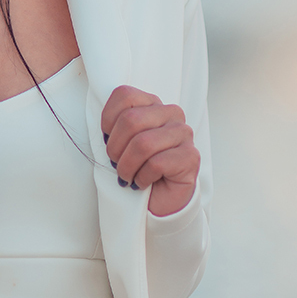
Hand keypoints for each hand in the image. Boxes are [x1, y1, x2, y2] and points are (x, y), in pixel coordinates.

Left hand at [101, 86, 199, 216]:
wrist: (158, 201)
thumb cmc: (136, 168)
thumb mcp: (119, 142)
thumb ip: (114, 125)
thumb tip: (105, 127)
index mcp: (153, 104)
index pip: (125, 95)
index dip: (107, 121)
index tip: (107, 140)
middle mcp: (172, 113)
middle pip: (131, 119)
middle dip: (115, 148)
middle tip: (115, 164)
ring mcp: (184, 133)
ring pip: (143, 143)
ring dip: (127, 166)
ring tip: (127, 176)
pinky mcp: (191, 157)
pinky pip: (157, 164)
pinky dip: (142, 177)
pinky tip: (143, 182)